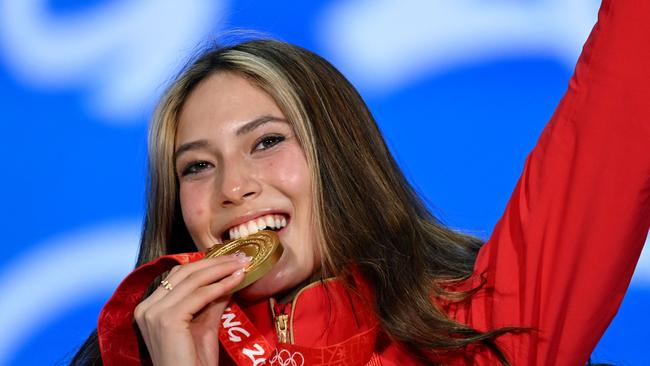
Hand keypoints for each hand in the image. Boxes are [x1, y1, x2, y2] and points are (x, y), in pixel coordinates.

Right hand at [134, 254, 250, 365]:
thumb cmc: (193, 362)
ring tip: (242, 264)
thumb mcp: (204, 324)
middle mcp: (146, 308)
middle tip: (240, 256)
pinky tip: (237, 279)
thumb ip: (212, 301)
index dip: (206, 263)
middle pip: (184, 272)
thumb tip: (228, 278)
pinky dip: (221, 285)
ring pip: (192, 280)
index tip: (230, 258)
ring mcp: (153, 313)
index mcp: (149, 307)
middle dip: (215, 262)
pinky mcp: (166, 320)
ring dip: (221, 269)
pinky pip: (199, 295)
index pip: (178, 275)